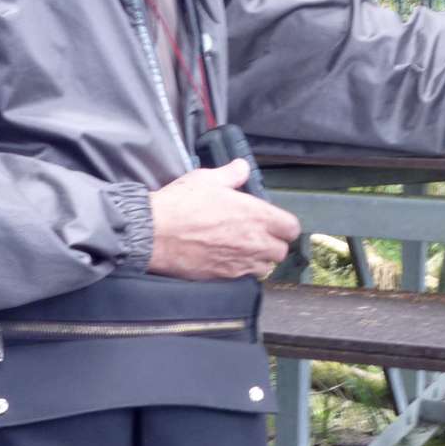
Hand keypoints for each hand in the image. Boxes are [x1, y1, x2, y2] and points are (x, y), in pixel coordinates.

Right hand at [148, 160, 301, 279]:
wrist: (153, 233)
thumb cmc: (181, 204)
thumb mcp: (207, 178)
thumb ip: (232, 174)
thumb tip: (242, 168)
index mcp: (256, 216)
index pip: (291, 228)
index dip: (284, 225)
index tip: (274, 221)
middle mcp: (254, 242)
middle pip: (281, 251)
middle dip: (273, 244)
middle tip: (259, 235)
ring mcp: (239, 263)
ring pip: (264, 268)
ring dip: (259, 259)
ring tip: (243, 248)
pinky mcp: (223, 277)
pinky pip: (243, 278)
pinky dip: (240, 270)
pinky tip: (226, 258)